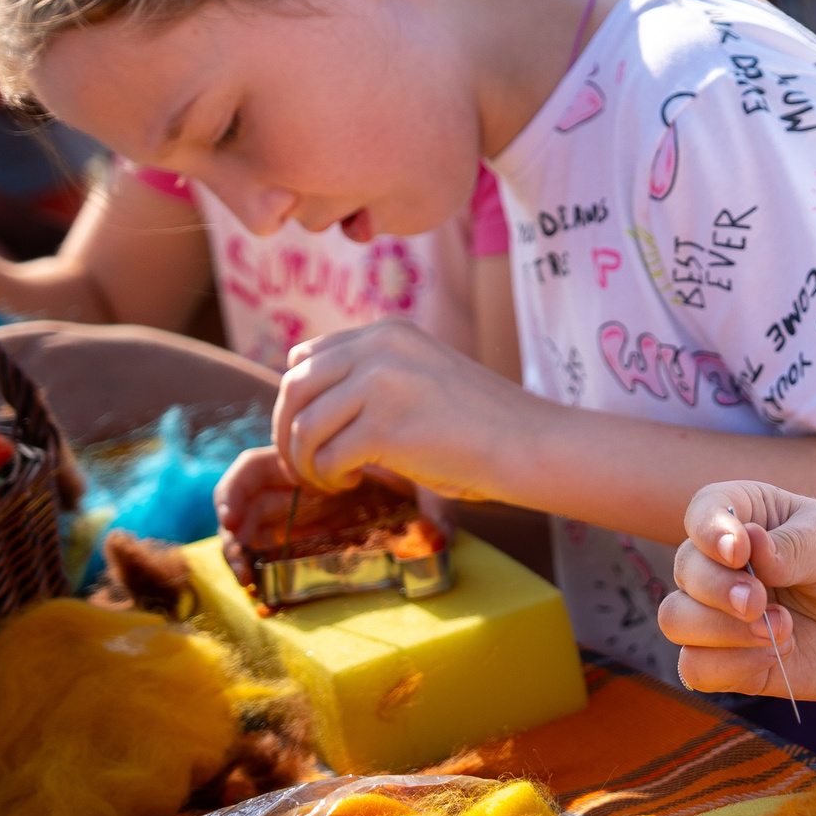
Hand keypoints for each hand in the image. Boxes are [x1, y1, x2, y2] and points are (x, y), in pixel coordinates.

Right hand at [211, 444, 424, 580]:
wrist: (432, 486)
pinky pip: (270, 560)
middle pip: (242, 507)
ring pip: (250, 535)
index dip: (231, 491)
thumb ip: (430, 506)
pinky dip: (260, 575)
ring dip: (239, 558)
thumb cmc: (425, 480)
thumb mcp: (425, 484)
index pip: (252, 469)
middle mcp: (295, 492)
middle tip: (239, 563)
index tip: (231, 518)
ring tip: (248, 582)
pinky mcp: (299, 548)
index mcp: (308, 464)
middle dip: (231, 534)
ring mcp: (295, 521)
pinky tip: (263, 594)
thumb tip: (441, 540)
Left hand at [265, 315, 542, 504]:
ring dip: (306, 462)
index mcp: (388, 332)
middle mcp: (379, 347)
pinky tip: (354, 483)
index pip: (305, 357)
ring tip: (331, 479)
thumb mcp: (422, 376)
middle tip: (305, 466)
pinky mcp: (385, 425)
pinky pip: (327, 456)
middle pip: (293, 387)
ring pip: (303, 425)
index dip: (297, 400)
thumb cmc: (481, 424)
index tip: (309, 433)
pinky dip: (331, 477)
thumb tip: (311, 408)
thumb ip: (374, 377)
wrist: (528, 443)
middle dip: (287, 433)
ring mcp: (381, 383)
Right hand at [660, 481, 815, 704]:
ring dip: (719, 629)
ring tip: (778, 630)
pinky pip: (695, 667)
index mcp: (748, 515)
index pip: (703, 511)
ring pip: (675, 618)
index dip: (709, 530)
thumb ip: (790, 546)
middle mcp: (725, 563)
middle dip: (718, 588)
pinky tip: (777, 654)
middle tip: (760, 603)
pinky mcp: (730, 660)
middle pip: (684, 568)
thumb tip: (746, 545)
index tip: (738, 551)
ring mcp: (722, 613)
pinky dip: (730, 665)